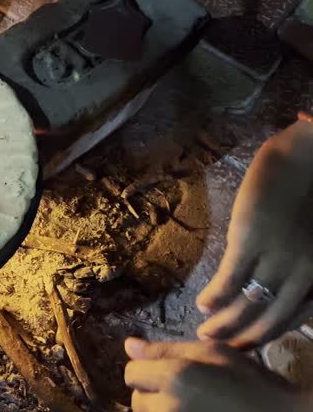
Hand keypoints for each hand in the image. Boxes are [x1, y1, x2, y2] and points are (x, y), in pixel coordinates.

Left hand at [124, 338, 309, 411]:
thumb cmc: (248, 380)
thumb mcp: (211, 352)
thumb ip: (165, 349)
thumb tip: (128, 344)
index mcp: (174, 377)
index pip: (131, 372)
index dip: (147, 368)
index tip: (166, 369)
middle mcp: (168, 407)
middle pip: (137, 398)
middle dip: (152, 391)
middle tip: (182, 389)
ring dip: (159, 409)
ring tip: (189, 403)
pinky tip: (193, 411)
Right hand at [196, 118, 312, 346]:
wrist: (305, 156)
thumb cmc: (309, 192)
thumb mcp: (310, 238)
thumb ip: (299, 265)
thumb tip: (270, 288)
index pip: (293, 318)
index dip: (265, 336)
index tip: (242, 345)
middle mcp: (305, 272)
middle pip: (270, 319)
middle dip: (241, 338)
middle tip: (217, 347)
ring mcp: (279, 257)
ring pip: (249, 304)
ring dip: (224, 324)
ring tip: (203, 332)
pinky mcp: (252, 240)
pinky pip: (230, 279)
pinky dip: (214, 296)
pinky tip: (202, 303)